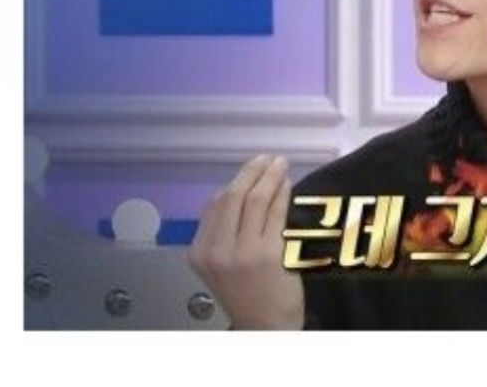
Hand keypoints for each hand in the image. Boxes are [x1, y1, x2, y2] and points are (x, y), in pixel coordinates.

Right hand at [189, 155, 303, 328]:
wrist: (266, 327)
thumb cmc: (247, 295)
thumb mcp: (219, 267)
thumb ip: (221, 233)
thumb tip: (233, 192)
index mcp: (200, 252)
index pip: (214, 205)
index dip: (235, 182)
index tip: (250, 170)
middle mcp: (216, 251)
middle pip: (233, 197)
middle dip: (251, 172)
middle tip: (267, 159)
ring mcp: (242, 252)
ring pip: (254, 200)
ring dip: (269, 176)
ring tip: (279, 165)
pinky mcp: (268, 253)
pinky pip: (275, 213)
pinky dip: (281, 193)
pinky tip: (287, 185)